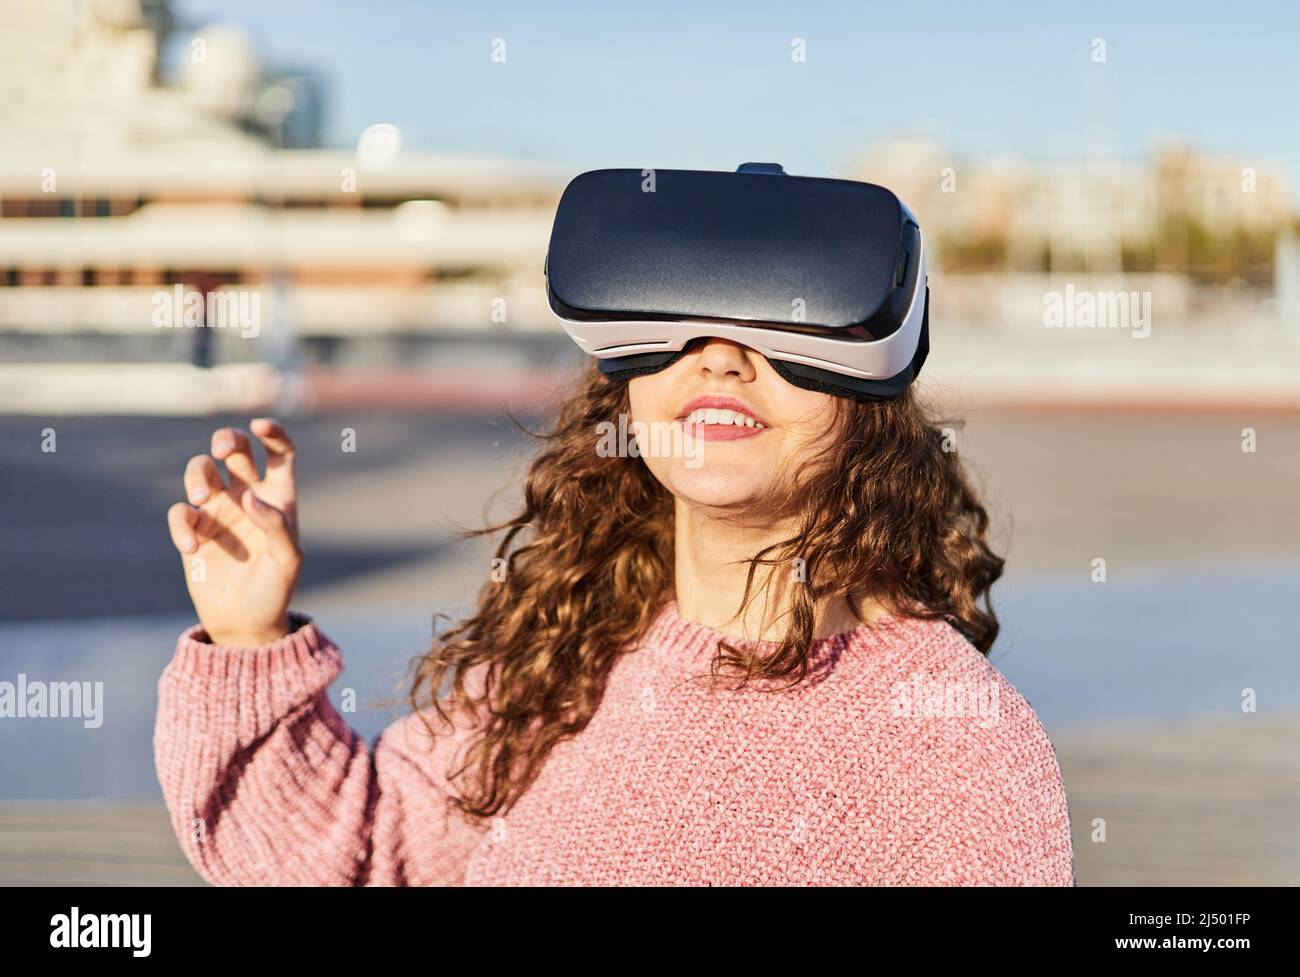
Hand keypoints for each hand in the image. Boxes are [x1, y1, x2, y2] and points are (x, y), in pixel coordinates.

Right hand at [166, 417, 302, 645]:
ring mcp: (217, 510)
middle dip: (226, 439)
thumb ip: (276, 526)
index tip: (260, 426)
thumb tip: (250, 499)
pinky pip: (180, 512)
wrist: (246, 621)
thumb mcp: (287, 559)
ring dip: (197, 475)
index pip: (279, 452)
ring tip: (202, 498)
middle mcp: (246, 495)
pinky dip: (181, 524)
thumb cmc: (275, 587)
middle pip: (234, 449)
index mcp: (277, 496)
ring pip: (200, 470)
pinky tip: (191, 548)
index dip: (272, 432)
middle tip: (223, 451)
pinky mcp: (193, 529)